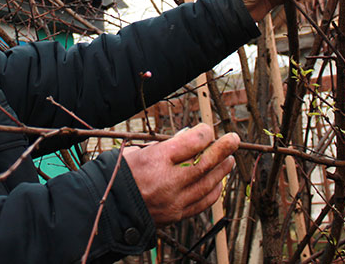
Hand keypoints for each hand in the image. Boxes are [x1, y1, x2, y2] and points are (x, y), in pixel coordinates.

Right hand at [123, 124, 238, 224]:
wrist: (110, 208)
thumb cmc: (122, 175)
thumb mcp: (138, 152)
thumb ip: (165, 145)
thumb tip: (189, 136)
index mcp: (156, 159)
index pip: (192, 142)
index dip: (204, 132)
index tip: (207, 129)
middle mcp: (168, 181)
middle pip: (206, 163)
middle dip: (223, 149)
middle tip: (234, 139)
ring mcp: (174, 201)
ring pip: (208, 184)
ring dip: (223, 170)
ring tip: (230, 159)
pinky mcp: (177, 215)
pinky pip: (203, 202)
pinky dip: (214, 190)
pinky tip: (219, 182)